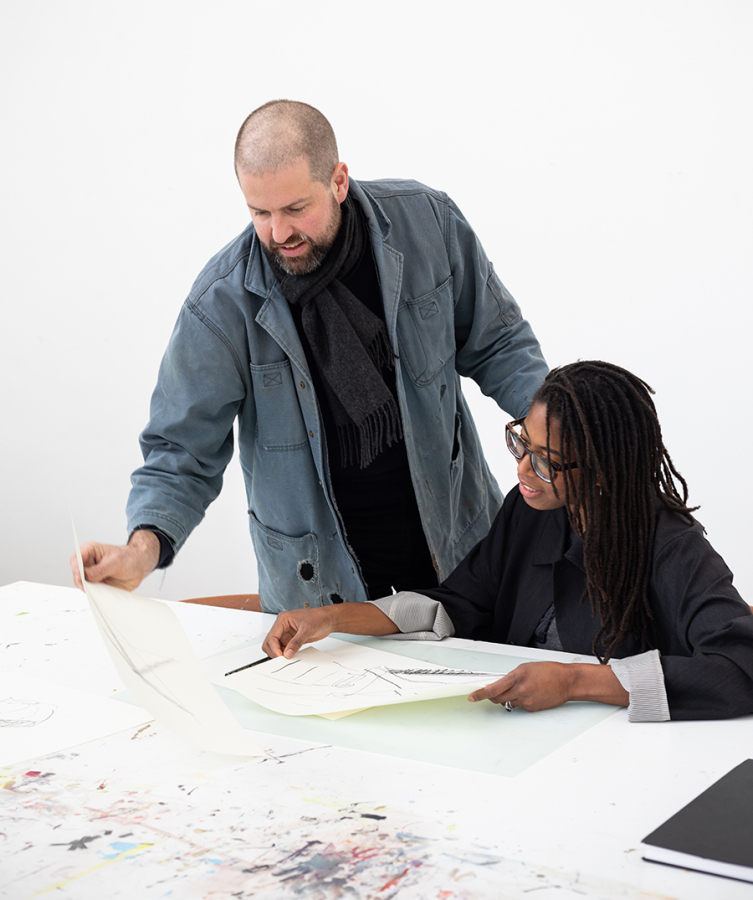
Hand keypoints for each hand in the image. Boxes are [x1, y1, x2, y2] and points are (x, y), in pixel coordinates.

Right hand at [70, 530, 160, 591]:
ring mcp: (90, 574)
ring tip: (98, 588)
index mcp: (89, 551)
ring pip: (81, 584)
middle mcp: (87, 563)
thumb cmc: (129, 558)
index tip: (81, 577)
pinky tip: (100, 592)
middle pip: (75, 573)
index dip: (76, 569)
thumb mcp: (115, 562)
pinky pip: (90, 591)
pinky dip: (93, 593)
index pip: (76, 560)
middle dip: (80, 581)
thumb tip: (85, 577)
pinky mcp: (96, 584)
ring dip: (87, 588)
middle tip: (88, 585)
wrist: (140, 566)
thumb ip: (99, 570)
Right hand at [262, 607, 337, 658]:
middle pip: (270, 642)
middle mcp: (282, 626)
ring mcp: (286, 633)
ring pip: (276, 647)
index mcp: (283, 619)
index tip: (281, 657)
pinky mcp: (291, 639)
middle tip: (282, 660)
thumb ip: (296, 642)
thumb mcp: (307, 630)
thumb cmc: (319, 618)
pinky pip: (284, 649)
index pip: (272, 636)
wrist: (329, 619)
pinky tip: (291, 657)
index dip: (274, 648)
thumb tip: (287, 654)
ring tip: (288, 660)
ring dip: (280, 654)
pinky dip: (286, 654)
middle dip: (274, 651)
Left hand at [468, 660, 629, 710]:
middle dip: (492, 696)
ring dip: (507, 697)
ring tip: (521, 688)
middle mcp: (520, 690)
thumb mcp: (526, 668)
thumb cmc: (548, 671)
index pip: (493, 689)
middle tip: (494, 691)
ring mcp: (526, 701)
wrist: (567, 681)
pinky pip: (519, 706)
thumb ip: (510, 677)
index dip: (480, 694)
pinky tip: (530, 694)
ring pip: (507, 702)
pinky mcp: (532, 709)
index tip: (472, 697)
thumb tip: (496, 685)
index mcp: (517, 676)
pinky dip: (519, 701)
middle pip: (497, 698)